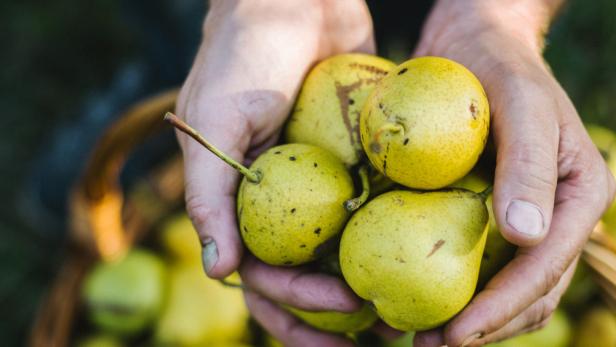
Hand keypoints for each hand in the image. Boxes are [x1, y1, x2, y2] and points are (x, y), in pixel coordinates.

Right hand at [175, 1, 374, 345]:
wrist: (295, 4)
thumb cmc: (244, 58)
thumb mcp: (215, 120)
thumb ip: (209, 195)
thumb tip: (218, 272)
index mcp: (241, 209)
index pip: (264, 277)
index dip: (299, 302)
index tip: (347, 303)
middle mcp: (282, 210)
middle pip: (304, 285)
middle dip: (333, 323)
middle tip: (378, 343)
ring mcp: (320, 193)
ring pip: (343, 261)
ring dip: (369, 295)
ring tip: (406, 322)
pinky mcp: (354, 170)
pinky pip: (373, 215)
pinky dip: (394, 242)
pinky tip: (425, 261)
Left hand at [412, 1, 614, 345]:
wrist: (472, 42)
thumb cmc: (496, 64)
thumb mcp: (519, 102)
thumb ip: (530, 163)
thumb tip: (528, 237)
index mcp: (575, 195)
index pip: (543, 268)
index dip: (501, 309)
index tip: (455, 335)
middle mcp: (551, 214)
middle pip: (526, 291)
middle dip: (483, 327)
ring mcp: (519, 216)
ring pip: (502, 286)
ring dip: (467, 319)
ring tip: (418, 339)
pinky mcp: (484, 210)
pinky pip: (474, 260)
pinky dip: (450, 286)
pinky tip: (414, 298)